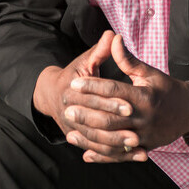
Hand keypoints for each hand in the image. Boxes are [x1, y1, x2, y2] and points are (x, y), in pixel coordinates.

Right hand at [32, 31, 134, 150]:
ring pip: (95, 139)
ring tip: (137, 144)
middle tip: (136, 132)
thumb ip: (100, 51)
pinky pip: (96, 149)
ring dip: (116, 145)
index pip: (94, 97)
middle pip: (95, 121)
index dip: (112, 102)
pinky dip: (113, 154)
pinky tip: (133, 154)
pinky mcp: (77, 137)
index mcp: (71, 89)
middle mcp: (68, 110)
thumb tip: (113, 35)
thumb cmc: (74, 75)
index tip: (130, 105)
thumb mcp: (85, 62)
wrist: (51, 94)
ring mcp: (71, 126)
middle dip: (115, 127)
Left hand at [64, 35, 188, 163]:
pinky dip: (103, 156)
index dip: (93, 87)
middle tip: (66, 109)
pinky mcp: (144, 149)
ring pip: (113, 140)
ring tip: (70, 133)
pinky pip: (121, 156)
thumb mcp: (149, 72)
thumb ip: (128, 59)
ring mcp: (144, 136)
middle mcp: (144, 118)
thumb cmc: (166, 88)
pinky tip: (85, 154)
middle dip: (87, 115)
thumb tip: (113, 38)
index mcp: (144, 96)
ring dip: (90, 138)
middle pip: (110, 118)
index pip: (114, 91)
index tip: (74, 83)